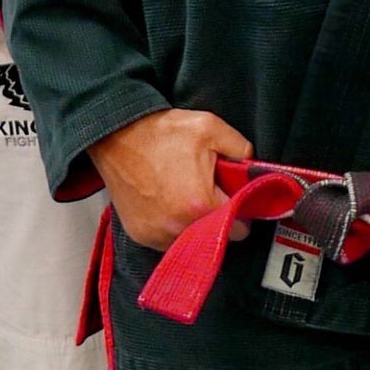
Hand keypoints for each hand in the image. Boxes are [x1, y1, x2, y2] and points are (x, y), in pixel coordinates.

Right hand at [89, 109, 253, 251]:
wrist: (116, 135)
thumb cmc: (161, 132)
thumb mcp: (210, 127)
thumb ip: (241, 149)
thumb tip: (252, 167)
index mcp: (200, 205)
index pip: (239, 229)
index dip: (242, 211)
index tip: (234, 198)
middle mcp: (177, 227)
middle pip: (215, 237)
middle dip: (217, 217)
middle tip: (208, 191)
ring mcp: (157, 234)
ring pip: (192, 241)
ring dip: (194, 225)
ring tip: (185, 195)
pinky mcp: (141, 235)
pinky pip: (168, 240)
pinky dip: (172, 226)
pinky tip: (168, 202)